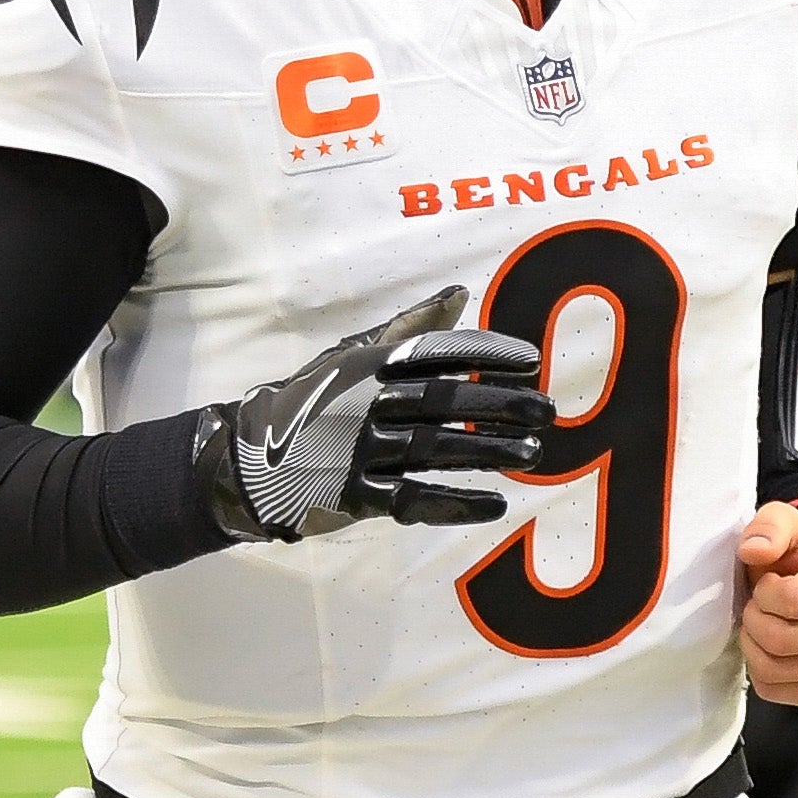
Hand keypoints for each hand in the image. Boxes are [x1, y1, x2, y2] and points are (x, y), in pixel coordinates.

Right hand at [195, 287, 553, 542]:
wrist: (249, 458)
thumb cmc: (312, 400)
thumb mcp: (352, 355)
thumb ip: (408, 328)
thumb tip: (459, 293)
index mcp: (368, 364)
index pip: (437, 351)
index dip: (487, 354)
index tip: (532, 361)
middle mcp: (365, 404)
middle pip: (445, 400)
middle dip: (501, 405)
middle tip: (548, 411)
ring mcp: (360, 451)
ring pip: (436, 449)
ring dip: (489, 451)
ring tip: (531, 453)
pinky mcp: (356, 496)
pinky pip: (415, 499)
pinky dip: (457, 503)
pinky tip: (495, 504)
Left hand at [737, 502, 797, 707]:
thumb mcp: (786, 522)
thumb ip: (768, 526)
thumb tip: (752, 551)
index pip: (791, 602)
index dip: (763, 592)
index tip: (768, 581)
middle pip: (780, 641)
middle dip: (753, 619)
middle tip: (758, 606)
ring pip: (773, 671)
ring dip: (753, 646)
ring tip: (764, 624)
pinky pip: (777, 692)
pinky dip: (761, 672)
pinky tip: (773, 649)